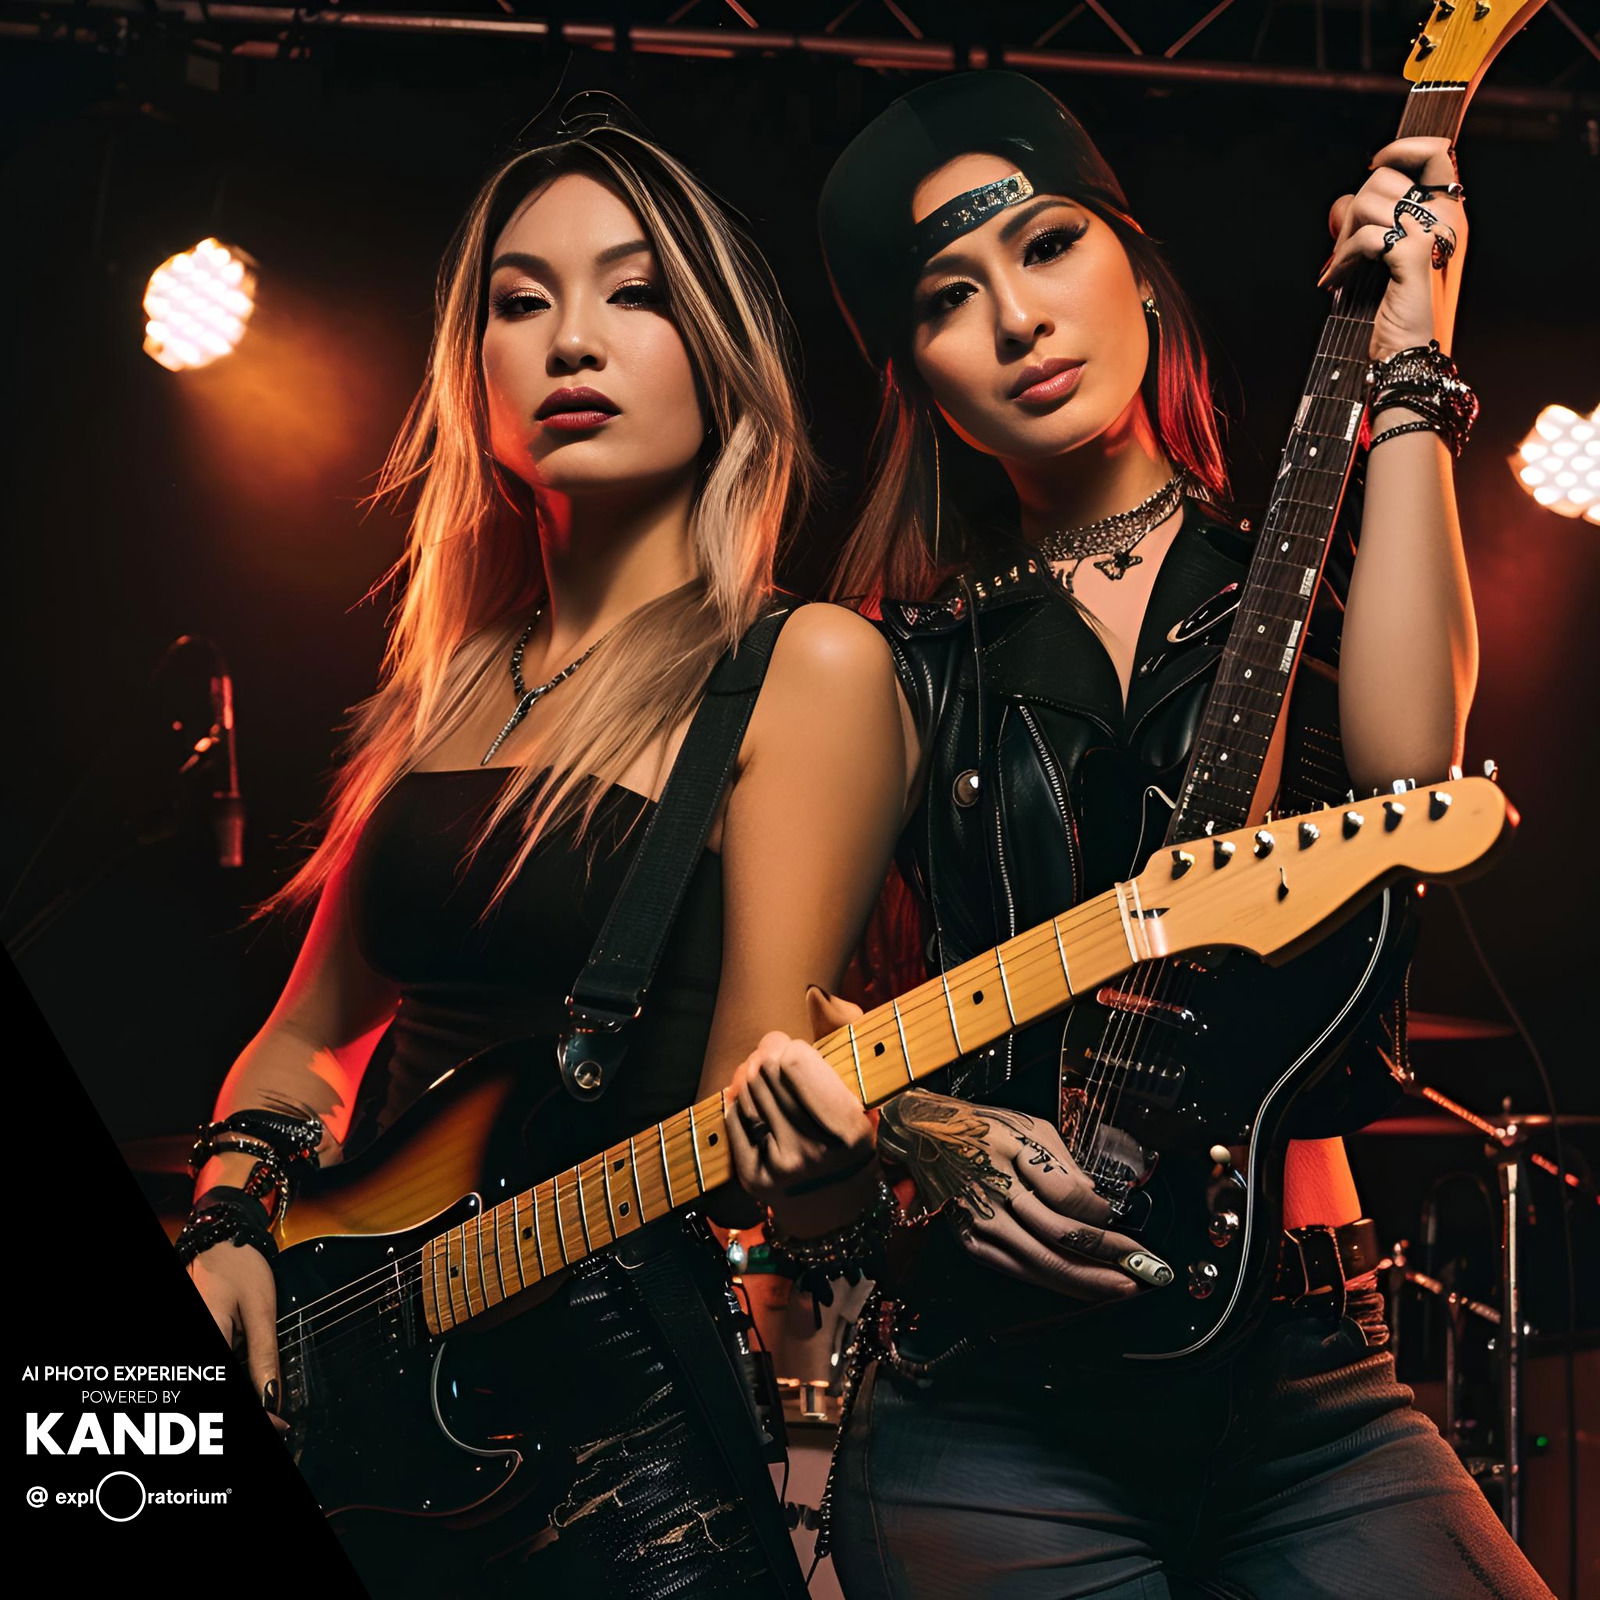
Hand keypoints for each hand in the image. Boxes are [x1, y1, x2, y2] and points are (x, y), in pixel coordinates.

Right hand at [188, 1242, 287, 1432]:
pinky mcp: (205, 1336)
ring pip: (220, 1381)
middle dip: (253, 1410)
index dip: (259, 1418)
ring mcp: (201, 1339)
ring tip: (272, 1408)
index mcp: (209, 1337)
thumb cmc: (241, 1266)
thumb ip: (264, 1355)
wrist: (221, 1240)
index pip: (227, 1395)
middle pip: (220, 1394)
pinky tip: (255, 1383)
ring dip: (247, 1394)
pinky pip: (217, 1368)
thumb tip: (273, 1398)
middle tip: (278, 1421)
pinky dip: (239, 1376)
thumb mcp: (261, 1310)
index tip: (280, 1426)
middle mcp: (200, 1342)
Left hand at [725, 986, 880, 1237]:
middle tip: (776, 1056)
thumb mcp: (863, 1085)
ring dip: (751, 1074)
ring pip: (746, 1090)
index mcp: (848, 1129)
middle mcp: (813, 1152)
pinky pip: (731, 1116)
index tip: (795, 1050)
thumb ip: (844, 1029)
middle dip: (768, 1054)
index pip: (795, 1063)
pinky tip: (750, 1097)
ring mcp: (781, 1168)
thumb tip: (815, 995)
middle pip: (766, 1071)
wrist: (835, 1206)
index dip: (790, 1047)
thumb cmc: (849, 1132)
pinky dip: (736, 1099)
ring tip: (765, 1076)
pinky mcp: (753, 1178)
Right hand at [877, 1089, 1171, 1300]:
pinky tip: (1082, 1286)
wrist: (924, 1137)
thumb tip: (1100, 1204)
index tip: (1127, 1225)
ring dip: (1087, 1282)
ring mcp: (981, 1226)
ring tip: (1124, 1287)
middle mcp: (993, 1196)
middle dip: (1108, 1262)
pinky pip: (1021, 1271)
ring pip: (1041, 1265)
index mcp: (1009, 1156)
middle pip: (1058, 1241)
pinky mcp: (974, 1244)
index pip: (1068, 1199)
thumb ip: (1065, 1166)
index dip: (1103, 1217)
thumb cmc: (983, 1128)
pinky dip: (1056, 1282)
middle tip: (1145, 1273)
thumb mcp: (1029, 1127)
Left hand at [1321, 136, 1467, 359]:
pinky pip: (1367, 236)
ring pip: (1370, 201)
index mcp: (1446, 214)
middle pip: (1385, 177)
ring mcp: (1434, 234)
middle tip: (1341, 248)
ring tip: (1338, 268)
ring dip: (1342, 237)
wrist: (1405, 356)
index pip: (1435, 152)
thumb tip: (1341, 203)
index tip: (1374, 164)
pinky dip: (1342, 259)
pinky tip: (1334, 281)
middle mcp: (1447, 218)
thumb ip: (1368, 224)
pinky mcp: (1416, 256)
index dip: (1402, 148)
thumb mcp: (1381, 259)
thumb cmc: (1390, 312)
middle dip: (1351, 209)